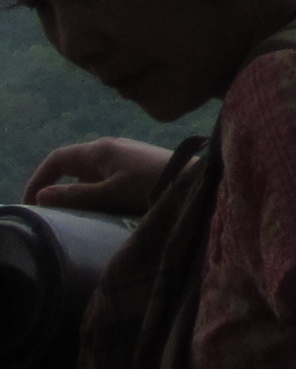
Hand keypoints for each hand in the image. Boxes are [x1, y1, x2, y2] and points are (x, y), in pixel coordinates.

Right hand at [27, 138, 173, 215]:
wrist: (194, 179)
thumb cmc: (152, 185)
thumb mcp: (110, 194)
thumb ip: (75, 196)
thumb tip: (41, 196)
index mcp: (99, 150)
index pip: (57, 159)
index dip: (37, 180)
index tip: (28, 206)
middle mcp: (108, 149)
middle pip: (70, 167)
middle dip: (55, 189)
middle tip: (47, 217)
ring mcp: (122, 157)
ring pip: (87, 176)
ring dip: (74, 194)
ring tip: (69, 219)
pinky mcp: (133, 168)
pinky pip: (102, 180)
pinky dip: (92, 195)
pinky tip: (96, 213)